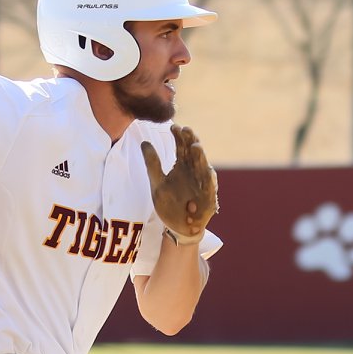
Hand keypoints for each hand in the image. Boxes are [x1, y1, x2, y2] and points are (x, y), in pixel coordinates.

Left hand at [139, 123, 217, 244]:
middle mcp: (194, 171)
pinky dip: (208, 180)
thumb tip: (144, 142)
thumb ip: (152, 164)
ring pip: (203, 166)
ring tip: (195, 146)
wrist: (178, 227)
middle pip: (194, 152)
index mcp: (182, 165)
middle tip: (186, 129)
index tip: (173, 126)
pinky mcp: (209, 197)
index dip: (178, 136)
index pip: (181, 146)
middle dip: (191, 141)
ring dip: (200, 157)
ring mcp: (202, 183)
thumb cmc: (169, 204)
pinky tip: (207, 171)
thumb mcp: (157, 183)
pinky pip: (209, 187)